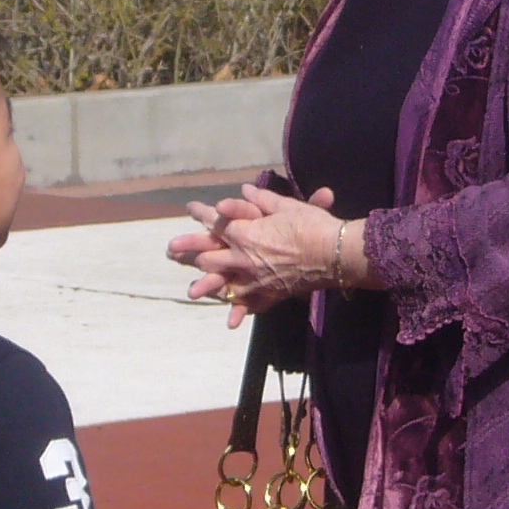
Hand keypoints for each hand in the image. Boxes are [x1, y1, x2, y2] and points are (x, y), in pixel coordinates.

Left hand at [166, 180, 358, 326]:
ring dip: (207, 287)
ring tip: (192, 292)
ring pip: (224, 285)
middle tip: (173, 250)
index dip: (201, 214)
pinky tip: (231, 319)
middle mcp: (244, 259)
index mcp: (246, 234)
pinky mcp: (271, 294)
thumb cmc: (312, 226)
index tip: (190, 208)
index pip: (216, 223)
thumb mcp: (286, 206)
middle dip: (190, 253)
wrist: (335, 255)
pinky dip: (240, 311)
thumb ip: (261, 200)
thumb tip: (243, 190)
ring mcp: (256, 280)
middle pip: (210, 258)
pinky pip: (251, 305)